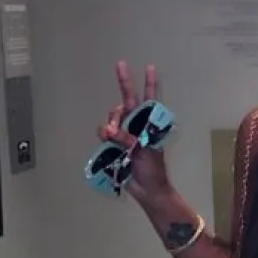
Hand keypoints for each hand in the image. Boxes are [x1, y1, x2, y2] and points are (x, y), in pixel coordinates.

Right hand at [97, 61, 171, 203]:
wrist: (147, 190)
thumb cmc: (153, 169)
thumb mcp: (145, 151)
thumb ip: (128, 138)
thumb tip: (110, 132)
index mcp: (149, 124)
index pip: (150, 100)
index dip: (150, 84)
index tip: (150, 67)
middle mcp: (136, 126)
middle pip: (125, 103)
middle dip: (122, 93)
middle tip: (120, 70)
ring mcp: (125, 135)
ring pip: (112, 119)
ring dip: (111, 126)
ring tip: (116, 141)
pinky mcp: (114, 145)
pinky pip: (104, 134)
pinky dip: (105, 138)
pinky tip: (110, 147)